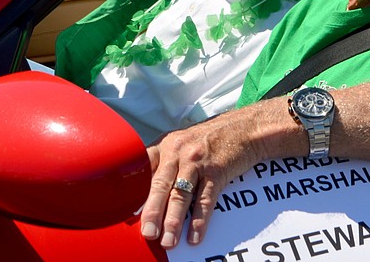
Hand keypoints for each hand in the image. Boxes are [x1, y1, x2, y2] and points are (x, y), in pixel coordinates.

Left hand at [141, 112, 262, 248]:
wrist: (246, 127)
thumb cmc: (211, 138)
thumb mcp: (182, 143)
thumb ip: (164, 163)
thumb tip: (146, 196)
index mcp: (165, 146)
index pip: (143, 169)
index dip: (133, 192)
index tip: (124, 212)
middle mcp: (178, 152)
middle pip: (160, 185)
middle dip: (152, 211)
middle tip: (147, 233)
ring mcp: (198, 161)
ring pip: (182, 194)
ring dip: (174, 220)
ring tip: (168, 241)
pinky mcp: (217, 170)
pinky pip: (206, 199)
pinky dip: (200, 220)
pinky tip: (194, 236)